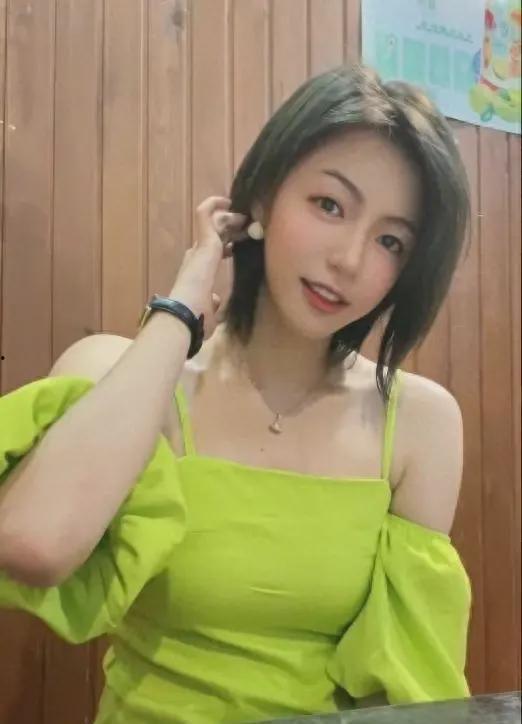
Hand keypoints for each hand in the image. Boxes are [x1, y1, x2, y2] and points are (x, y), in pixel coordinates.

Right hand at [169, 196, 248, 337]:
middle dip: (230, 228)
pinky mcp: (204, 242)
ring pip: (214, 223)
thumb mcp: (210, 310)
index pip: (212, 252)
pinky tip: (226, 200)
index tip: (237, 245)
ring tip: (244, 216)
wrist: (185, 313)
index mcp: (197, 272)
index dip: (225, 245)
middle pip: (214, 235)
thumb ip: (214, 303)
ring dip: (229, 217)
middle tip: (247, 225)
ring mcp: (199, 248)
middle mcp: (196, 257)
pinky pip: (205, 214)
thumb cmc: (196, 317)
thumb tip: (216, 300)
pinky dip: (213, 204)